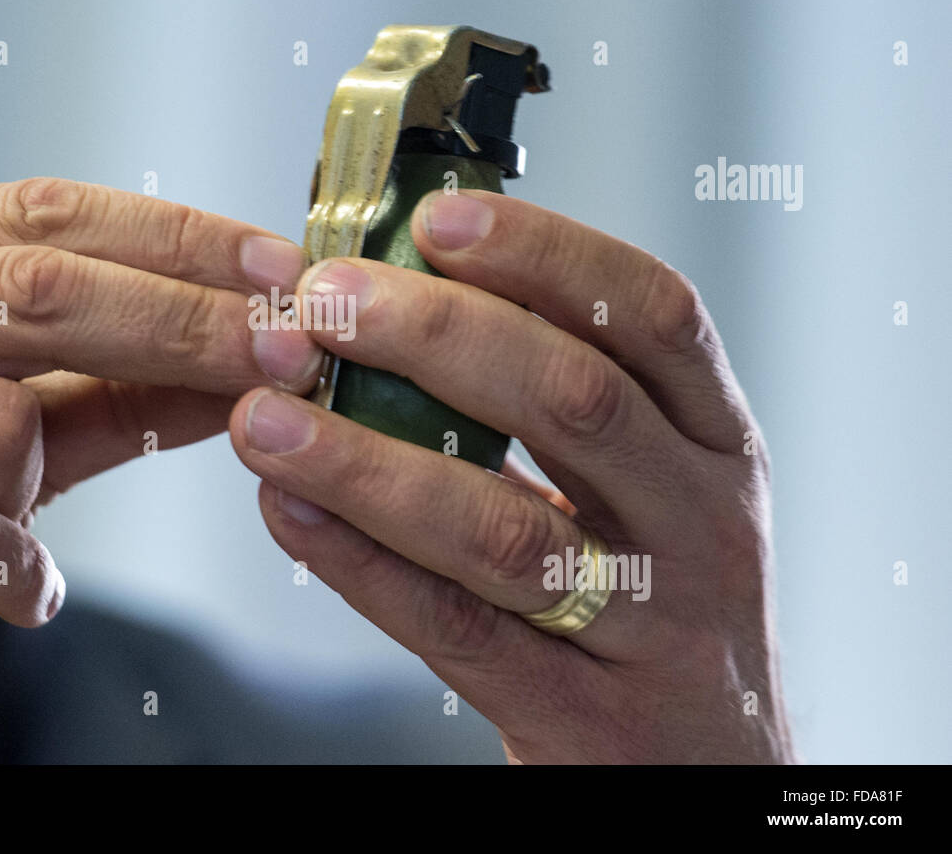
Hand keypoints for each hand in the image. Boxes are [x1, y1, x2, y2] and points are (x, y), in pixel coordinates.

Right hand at [0, 177, 319, 762]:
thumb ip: (108, 388)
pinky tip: (8, 587)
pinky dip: (10, 570)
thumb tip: (248, 354)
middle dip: (183, 324)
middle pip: (33, 288)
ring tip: (3, 520)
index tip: (283, 270)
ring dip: (36, 486)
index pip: (40, 212)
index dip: (175, 236)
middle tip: (293, 358)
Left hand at [230, 187, 794, 763]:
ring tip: (267, 418)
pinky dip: (361, 566)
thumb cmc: (658, 594)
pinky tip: (290, 513)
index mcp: (717, 440)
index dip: (546, 253)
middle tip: (325, 304)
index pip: (652, 314)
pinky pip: (457, 630)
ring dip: (371, 462)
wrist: (716, 766)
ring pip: (503, 528)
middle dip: (439, 337)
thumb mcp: (653, 485)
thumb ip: (566, 401)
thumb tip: (410, 291)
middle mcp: (702, 522)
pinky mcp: (582, 716)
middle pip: (575, 401)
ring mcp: (653, 626)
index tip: (438, 218)